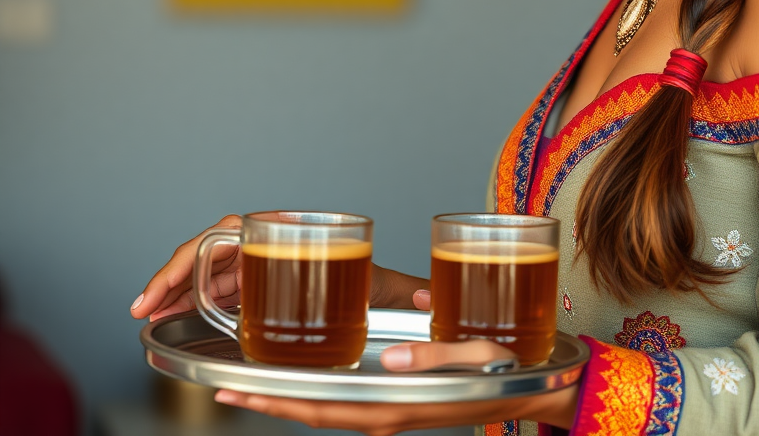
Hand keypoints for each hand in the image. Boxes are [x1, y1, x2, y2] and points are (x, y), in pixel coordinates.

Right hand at [129, 219, 431, 319]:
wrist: (384, 297)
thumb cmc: (384, 282)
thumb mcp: (386, 285)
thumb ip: (406, 290)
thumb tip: (423, 294)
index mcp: (295, 231)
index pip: (233, 230)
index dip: (194, 255)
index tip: (169, 280)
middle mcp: (276, 242)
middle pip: (212, 250)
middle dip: (172, 275)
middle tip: (142, 307)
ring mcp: (267, 264)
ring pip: (212, 270)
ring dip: (178, 289)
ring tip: (148, 314)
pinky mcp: (263, 286)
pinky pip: (222, 287)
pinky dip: (195, 299)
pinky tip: (179, 315)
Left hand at [213, 340, 577, 434]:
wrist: (523, 391)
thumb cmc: (500, 371)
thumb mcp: (471, 358)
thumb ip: (430, 357)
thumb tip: (388, 357)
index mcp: (392, 406)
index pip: (320, 407)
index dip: (275, 402)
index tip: (235, 393)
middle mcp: (382, 414)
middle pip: (310, 411)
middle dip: (266, 403)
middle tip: (222, 389)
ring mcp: (387, 411)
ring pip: (323, 408)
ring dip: (285, 399)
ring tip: (251, 383)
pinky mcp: (395, 403)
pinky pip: (343, 402)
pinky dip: (314, 392)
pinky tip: (306, 376)